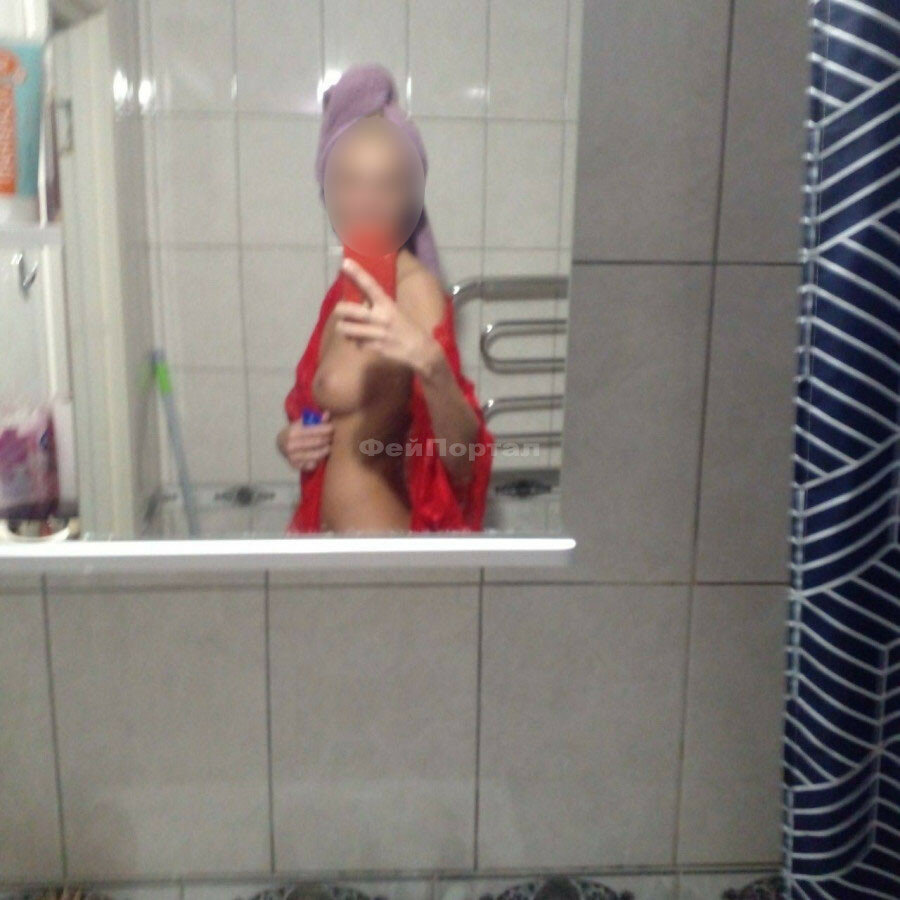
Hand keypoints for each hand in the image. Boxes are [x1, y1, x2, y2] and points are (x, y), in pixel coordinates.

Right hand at [277, 411, 332, 471]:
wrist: (280, 443)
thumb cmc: (295, 431)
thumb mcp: (302, 423)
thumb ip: (316, 420)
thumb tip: (327, 414)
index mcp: (293, 432)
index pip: (313, 431)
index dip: (324, 429)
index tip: (332, 428)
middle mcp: (291, 445)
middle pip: (317, 442)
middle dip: (327, 439)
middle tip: (332, 438)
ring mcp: (292, 456)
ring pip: (316, 455)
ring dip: (325, 451)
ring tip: (329, 447)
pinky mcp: (295, 465)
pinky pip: (311, 465)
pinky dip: (317, 461)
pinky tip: (319, 457)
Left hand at [333, 257, 439, 375]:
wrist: (419, 349)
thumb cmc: (404, 326)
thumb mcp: (393, 310)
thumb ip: (376, 304)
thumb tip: (359, 299)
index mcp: (387, 304)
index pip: (370, 285)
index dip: (357, 273)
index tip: (345, 263)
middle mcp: (381, 317)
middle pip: (350, 310)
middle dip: (340, 310)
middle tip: (339, 311)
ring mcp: (378, 333)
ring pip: (347, 328)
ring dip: (344, 328)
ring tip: (346, 327)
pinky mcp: (376, 347)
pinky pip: (357, 343)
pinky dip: (357, 342)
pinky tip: (362, 341)